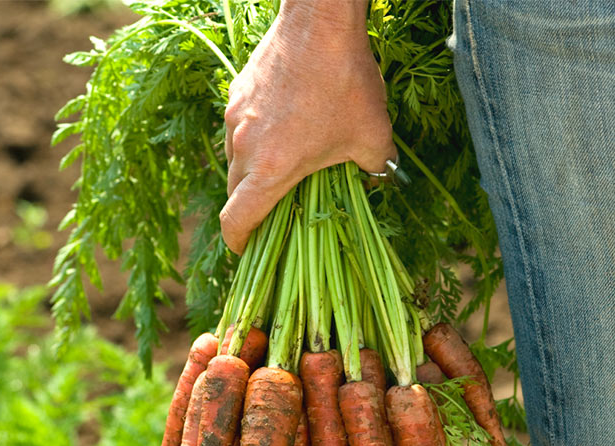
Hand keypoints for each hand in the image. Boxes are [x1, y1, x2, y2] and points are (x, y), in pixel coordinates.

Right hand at [220, 1, 394, 253]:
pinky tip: (284, 134)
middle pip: (234, 195)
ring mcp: (235, 118)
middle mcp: (245, 147)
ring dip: (253, 177)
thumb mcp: (373, 136)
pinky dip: (255, 145)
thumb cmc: (348, 82)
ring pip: (235, 162)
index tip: (250, 252)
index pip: (237, 221)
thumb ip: (375, 169)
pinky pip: (239, 132)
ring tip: (284, 174)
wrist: (320, 19)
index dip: (240, 244)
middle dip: (251, 213)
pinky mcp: (236, 94)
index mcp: (271, 169)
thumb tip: (380, 180)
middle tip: (276, 218)